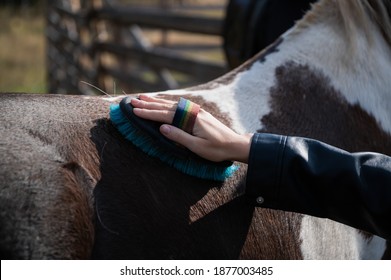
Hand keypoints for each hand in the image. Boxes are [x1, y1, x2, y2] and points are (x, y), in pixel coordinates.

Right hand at [131, 95, 252, 162]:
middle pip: (166, 106)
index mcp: (191, 119)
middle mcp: (193, 112)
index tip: (135, 110)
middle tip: (132, 101)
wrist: (235, 144)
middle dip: (149, 104)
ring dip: (156, 101)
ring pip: (172, 104)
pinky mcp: (198, 114)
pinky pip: (179, 106)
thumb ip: (179, 137)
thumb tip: (162, 127)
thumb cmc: (217, 149)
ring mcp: (196, 111)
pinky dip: (167, 103)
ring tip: (143, 97)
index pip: (165, 115)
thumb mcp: (197, 147)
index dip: (149, 113)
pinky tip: (162, 102)